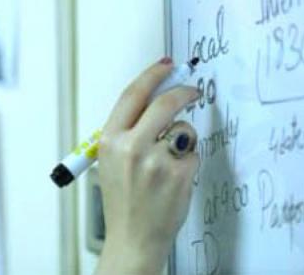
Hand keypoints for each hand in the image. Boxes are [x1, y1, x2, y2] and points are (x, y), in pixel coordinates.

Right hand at [94, 59, 200, 274]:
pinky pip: (193, 153)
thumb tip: (157, 98)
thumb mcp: (112, 160)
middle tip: (192, 90)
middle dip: (182, 91)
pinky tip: (176, 178)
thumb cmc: (123, 199)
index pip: (133, 95)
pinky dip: (188, 161)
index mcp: (110, 140)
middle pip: (163, 103)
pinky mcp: (178, 174)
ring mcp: (156, 160)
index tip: (167, 65)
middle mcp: (131, 146)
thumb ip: (130, 130)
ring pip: (183, 129)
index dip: (152, 75)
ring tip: (171, 160)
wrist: (133, 238)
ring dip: (184, 137)